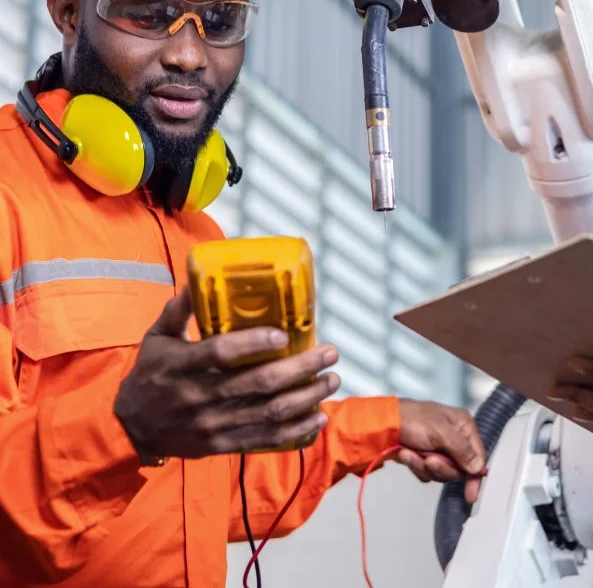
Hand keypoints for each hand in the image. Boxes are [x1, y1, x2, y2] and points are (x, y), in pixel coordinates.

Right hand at [114, 287, 340, 462]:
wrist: (130, 428)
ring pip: (267, 414)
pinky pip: (263, 441)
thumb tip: (201, 276)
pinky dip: (295, 432)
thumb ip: (181, 308)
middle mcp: (198, 397)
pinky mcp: (220, 445)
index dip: (253, 344)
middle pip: (256, 385)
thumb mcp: (158, 336)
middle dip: (300, 369)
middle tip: (329, 353)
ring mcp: (211, 425)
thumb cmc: (151, 373)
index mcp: (181, 365)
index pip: (220, 354)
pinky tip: (319, 417)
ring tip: (332, 380)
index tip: (284, 335)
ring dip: (306, 398)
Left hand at [393, 400, 486, 502]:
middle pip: (458, 468)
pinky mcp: (425, 456)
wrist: (383, 423)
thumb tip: (477, 467)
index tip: (470, 496)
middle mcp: (454, 437)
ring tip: (410, 453)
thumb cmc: (413, 420)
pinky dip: (416, 466)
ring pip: (441, 473)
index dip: (474, 476)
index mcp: (463, 426)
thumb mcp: (441, 432)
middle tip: (428, 460)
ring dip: (424, 466)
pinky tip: (406, 454)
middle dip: (441, 467)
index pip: (477, 455)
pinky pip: (427, 473)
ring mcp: (439, 448)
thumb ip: (462, 450)